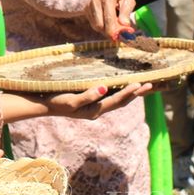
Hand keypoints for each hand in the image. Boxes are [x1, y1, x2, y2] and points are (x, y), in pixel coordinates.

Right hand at [32, 83, 150, 119]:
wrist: (42, 104)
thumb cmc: (55, 101)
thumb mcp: (70, 100)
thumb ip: (88, 95)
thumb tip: (105, 87)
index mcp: (95, 110)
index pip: (117, 100)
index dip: (129, 92)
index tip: (141, 84)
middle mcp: (97, 110)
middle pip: (121, 102)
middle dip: (136, 93)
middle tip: (151, 84)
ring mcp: (94, 106)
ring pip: (117, 100)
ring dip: (130, 92)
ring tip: (142, 85)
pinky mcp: (90, 100)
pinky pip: (109, 96)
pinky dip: (119, 90)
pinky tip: (121, 84)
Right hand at [86, 0, 136, 40]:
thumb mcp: (129, 0)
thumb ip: (126, 13)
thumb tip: (124, 25)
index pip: (108, 18)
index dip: (113, 31)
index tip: (118, 39)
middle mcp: (95, 0)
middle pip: (99, 25)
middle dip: (108, 32)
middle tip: (117, 35)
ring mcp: (89, 4)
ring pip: (95, 26)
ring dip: (105, 30)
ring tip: (113, 25)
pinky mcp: (86, 9)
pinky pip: (93, 24)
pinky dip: (100, 26)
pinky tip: (107, 21)